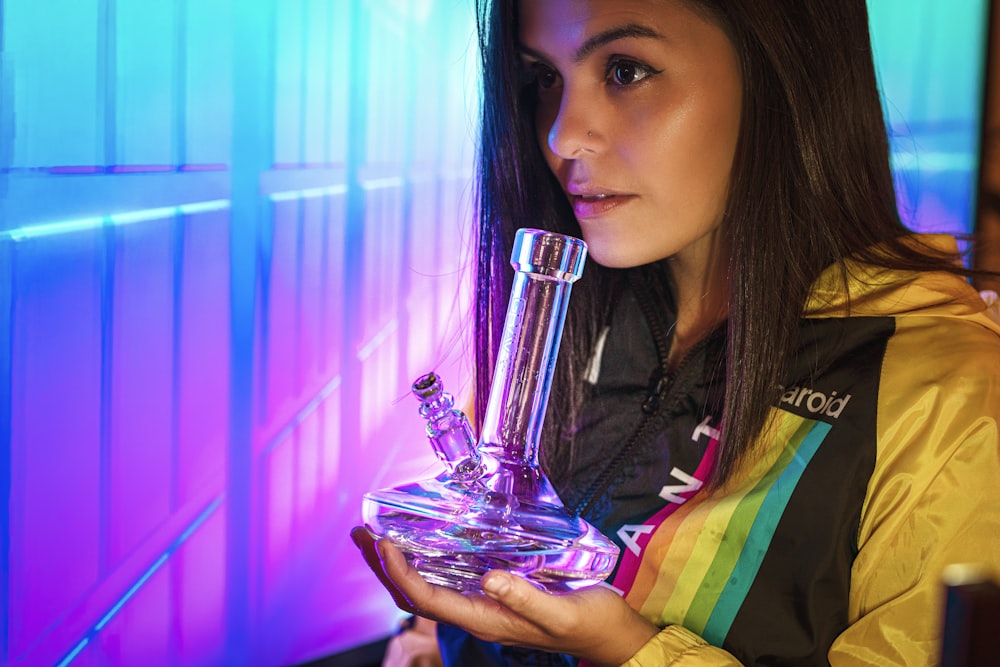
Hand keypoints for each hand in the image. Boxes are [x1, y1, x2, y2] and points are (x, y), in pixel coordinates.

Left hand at [351, 526, 658, 666]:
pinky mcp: (497, 594)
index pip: (427, 599)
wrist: (614, 638)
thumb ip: (526, 596)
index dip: (400, 572)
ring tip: (375, 536)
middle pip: (415, 595)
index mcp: (487, 620)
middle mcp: (478, 614)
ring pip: (427, 588)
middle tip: (360, 533)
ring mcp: (485, 606)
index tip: (383, 542)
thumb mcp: (563, 611)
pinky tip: (423, 544)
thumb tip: (490, 578)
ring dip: (397, 564)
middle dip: (383, 566)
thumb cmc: (592, 626)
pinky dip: (425, 561)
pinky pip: (448, 581)